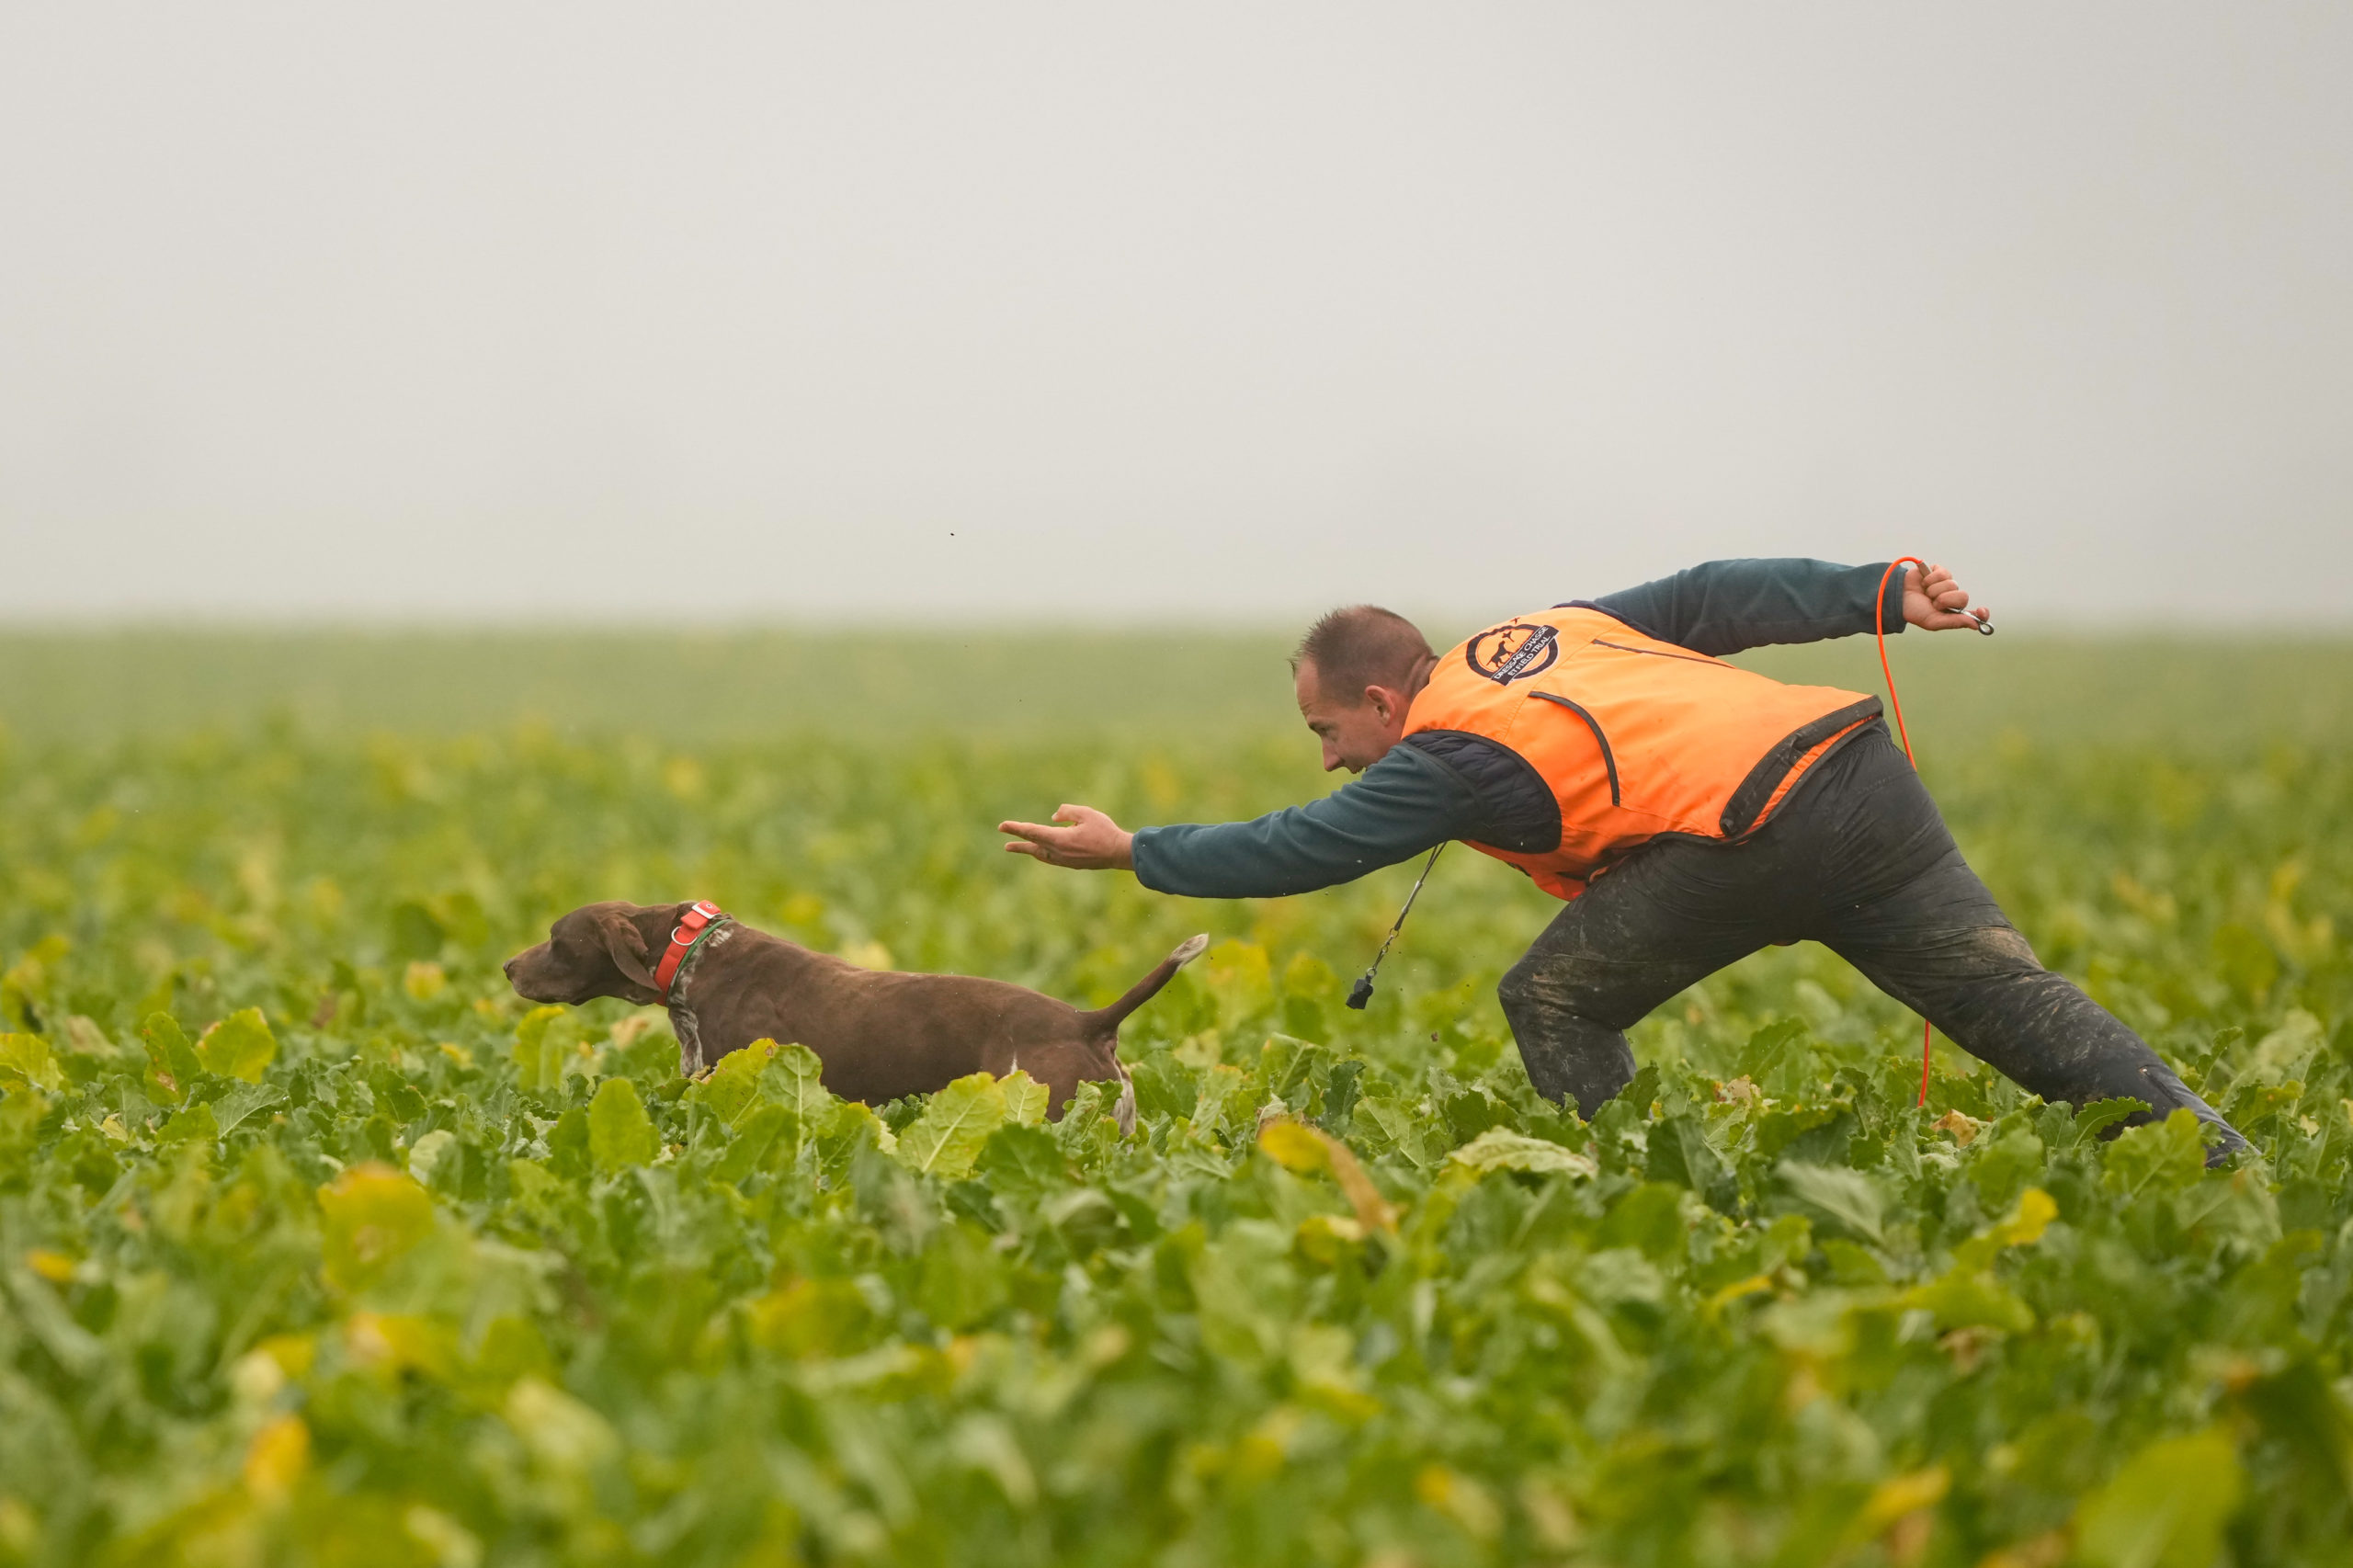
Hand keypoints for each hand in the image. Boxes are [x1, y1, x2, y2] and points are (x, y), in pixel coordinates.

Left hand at [999, 804, 1134, 870]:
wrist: (1119, 853)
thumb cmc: (1104, 831)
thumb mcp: (1086, 814)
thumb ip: (1068, 812)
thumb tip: (1054, 817)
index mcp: (1059, 839)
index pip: (1032, 831)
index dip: (1016, 828)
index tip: (1003, 826)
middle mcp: (1058, 852)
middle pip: (1033, 846)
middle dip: (1019, 843)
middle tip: (1006, 845)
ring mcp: (1064, 860)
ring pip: (1041, 854)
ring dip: (1029, 850)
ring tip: (1018, 848)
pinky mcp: (1072, 864)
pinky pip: (1051, 858)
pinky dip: (1042, 853)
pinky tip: (1042, 852)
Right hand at [1902, 562, 1991, 632]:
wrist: (1898, 596)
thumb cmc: (1915, 611)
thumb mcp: (1933, 622)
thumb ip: (1954, 622)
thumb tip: (1976, 625)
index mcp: (1954, 613)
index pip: (1975, 614)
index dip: (1981, 613)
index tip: (1981, 611)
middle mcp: (1953, 598)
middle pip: (1963, 596)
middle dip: (1945, 600)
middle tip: (1933, 603)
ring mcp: (1947, 584)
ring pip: (1952, 584)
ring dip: (1935, 590)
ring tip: (1926, 593)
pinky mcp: (1940, 571)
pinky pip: (1943, 572)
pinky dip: (1931, 578)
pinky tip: (1924, 582)